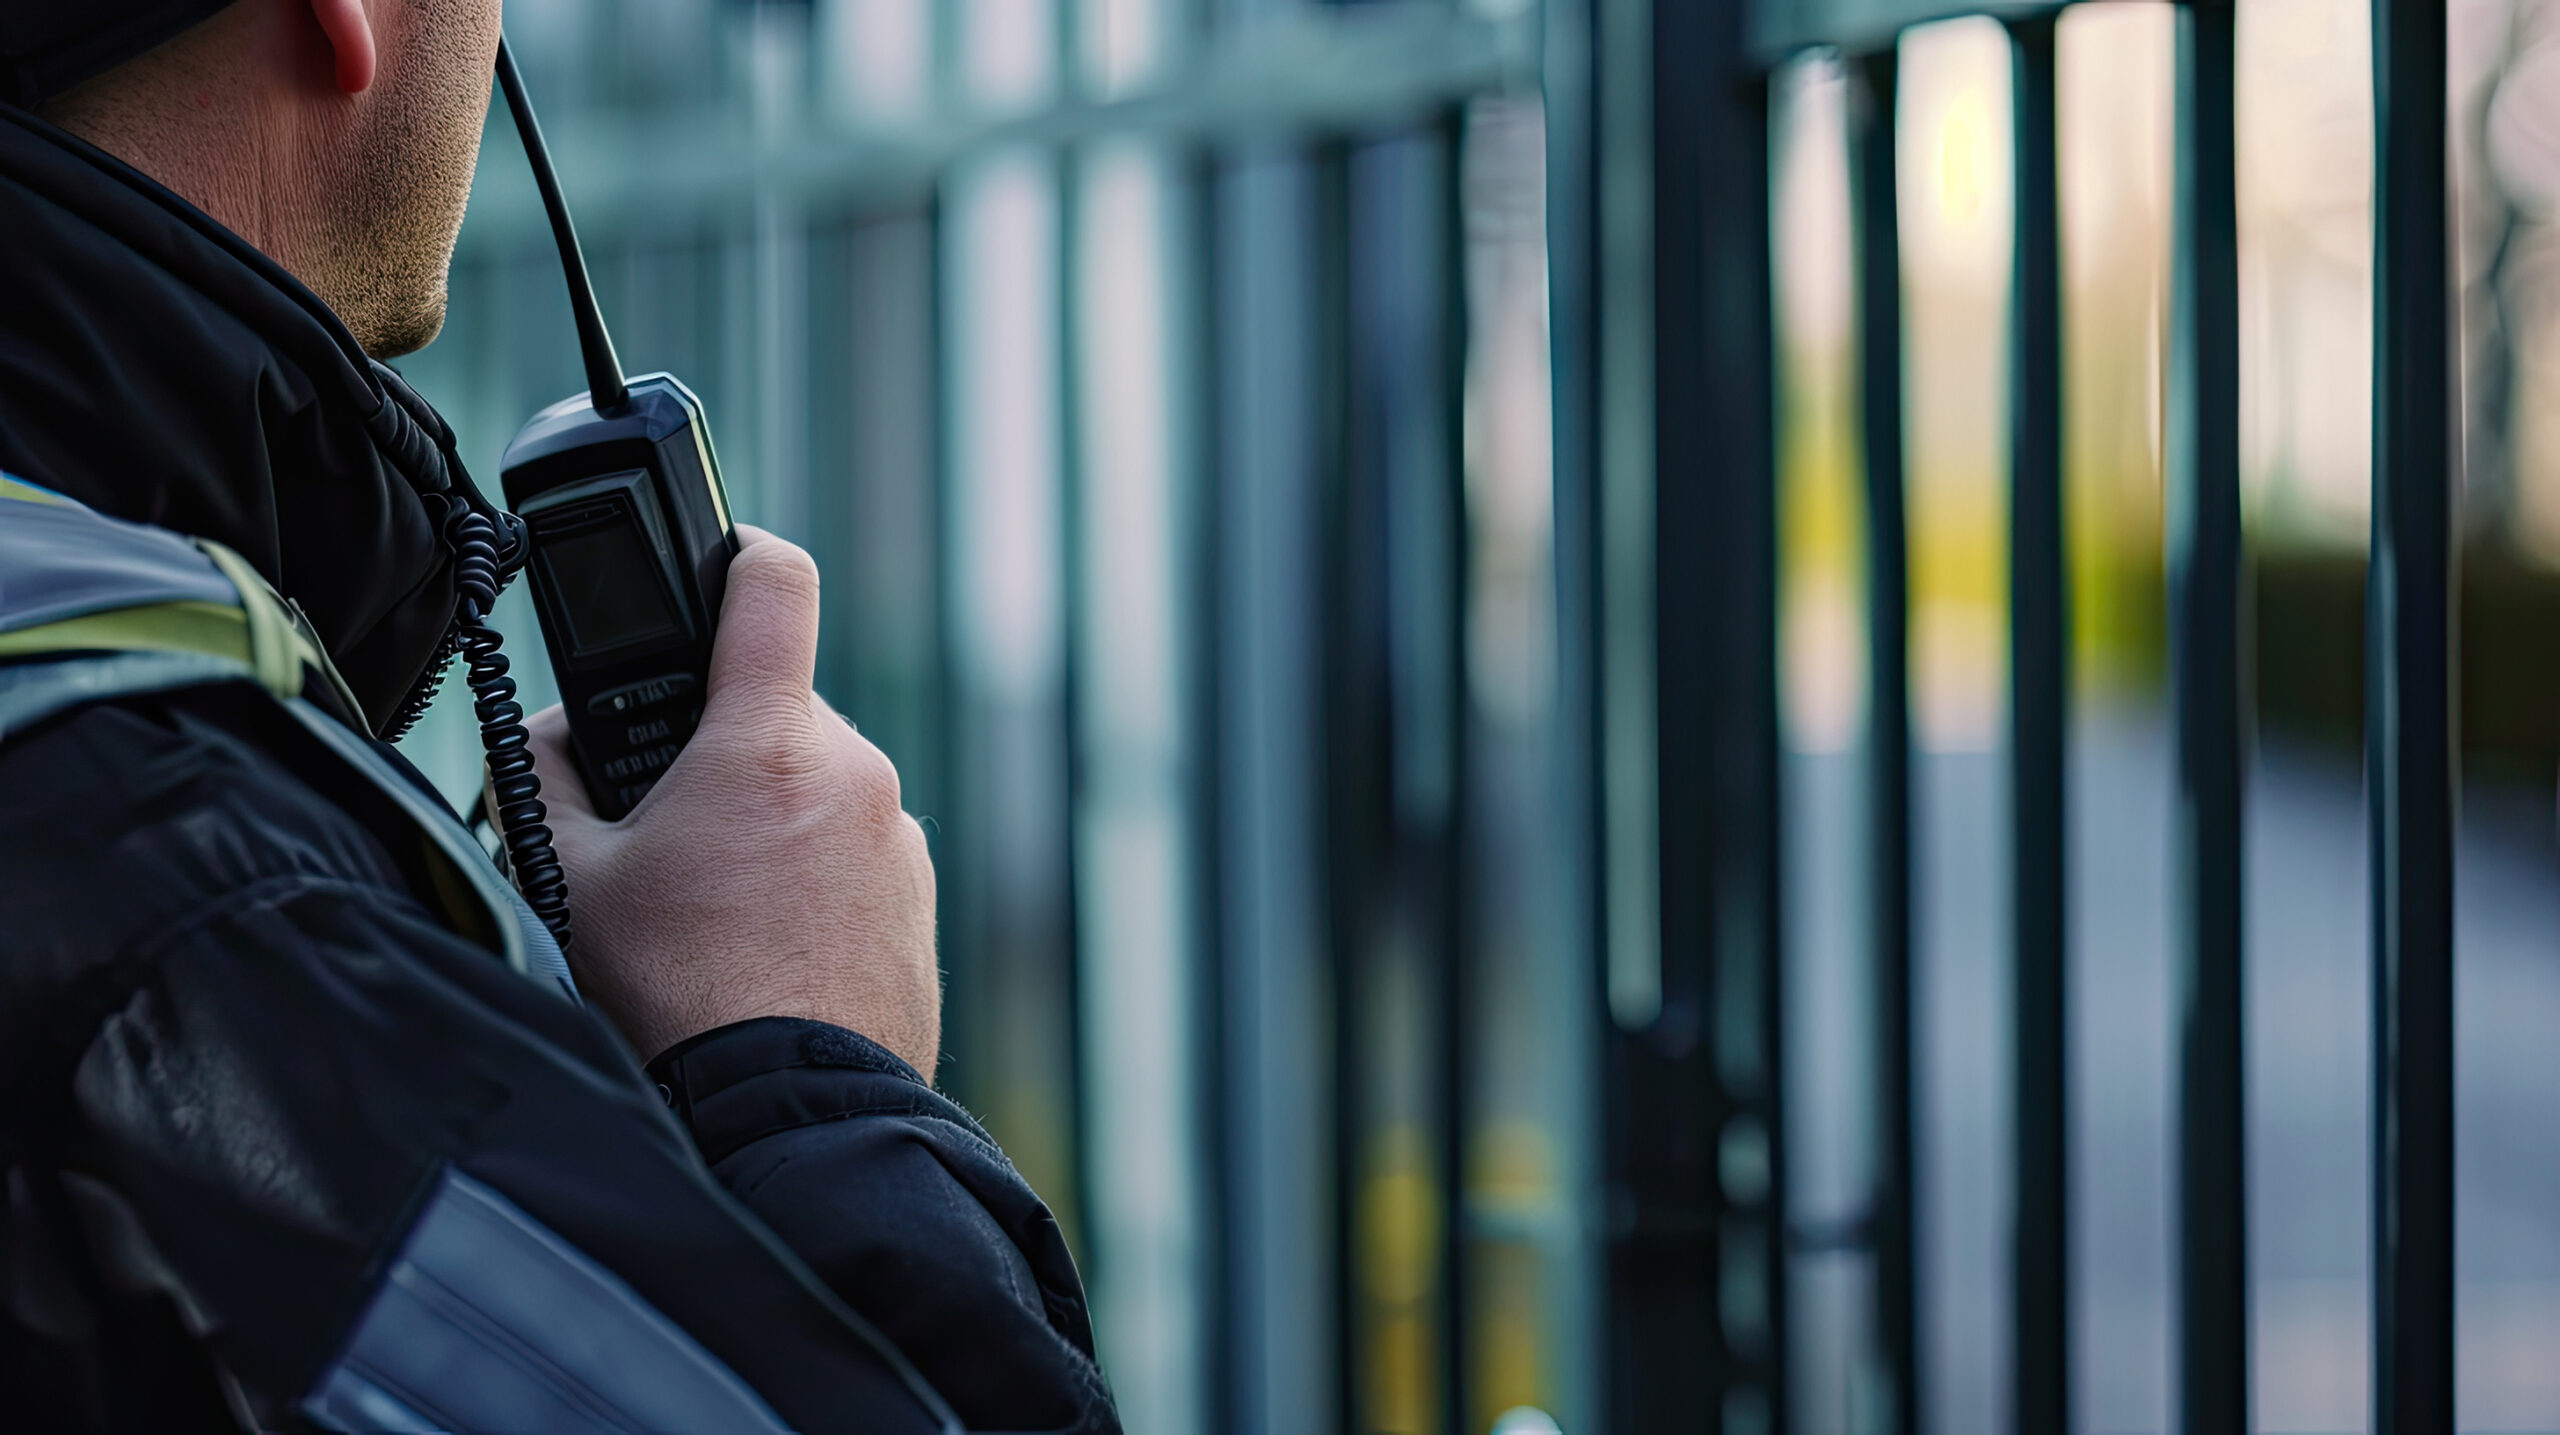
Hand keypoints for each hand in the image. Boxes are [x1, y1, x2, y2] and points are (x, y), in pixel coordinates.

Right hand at [524, 526, 939, 1072]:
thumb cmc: (678, 999)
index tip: (719, 560)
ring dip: (765, 815)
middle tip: (662, 822)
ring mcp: (897, 835)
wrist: (785, 1111)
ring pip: (816, 785)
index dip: (740, 552)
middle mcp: (852, 772)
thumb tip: (550, 736)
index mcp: (767, 745)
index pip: (774, 583)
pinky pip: (854, 847)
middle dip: (719, 746)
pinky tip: (761, 937)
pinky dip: (809, 869)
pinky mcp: (918, 893)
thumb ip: (546, 778)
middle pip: (777, 709)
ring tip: (710, 903)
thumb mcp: (572, 879)